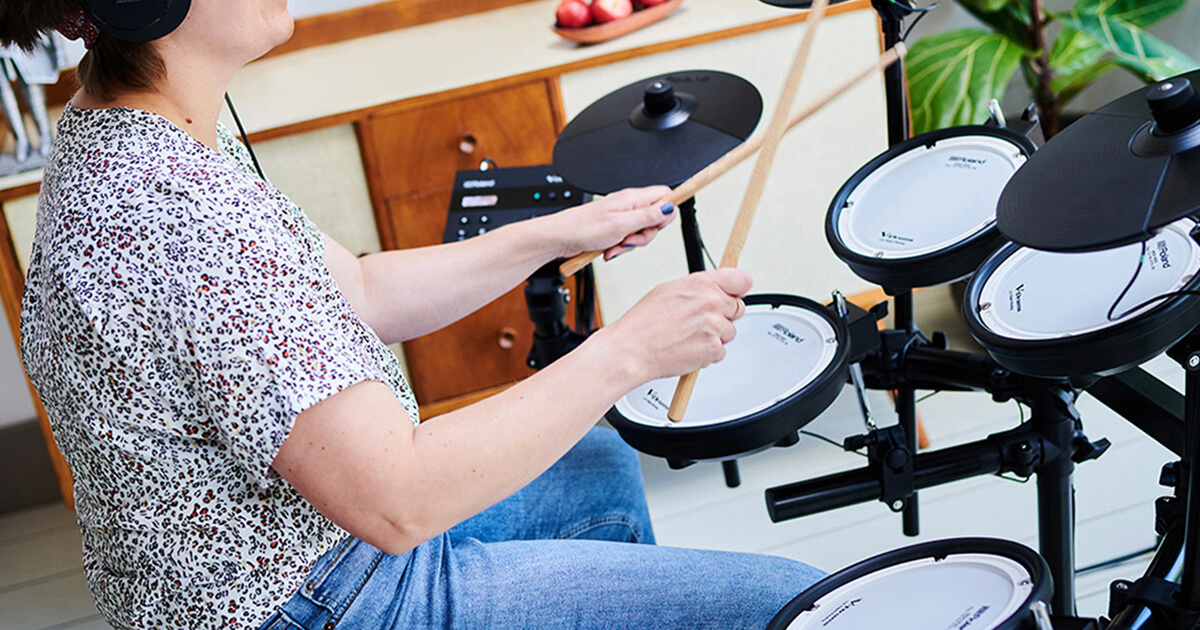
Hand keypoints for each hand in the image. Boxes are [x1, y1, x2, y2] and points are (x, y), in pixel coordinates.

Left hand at [548, 186, 675, 260]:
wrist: (561, 237)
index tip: (660, 223)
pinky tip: (609, 249)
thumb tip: (670, 207)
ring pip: (641, 232)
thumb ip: (648, 216)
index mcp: (633, 198)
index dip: (667, 211)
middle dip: (645, 235)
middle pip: (655, 219)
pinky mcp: (614, 229)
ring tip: (615, 246)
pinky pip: (627, 240)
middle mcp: (629, 206)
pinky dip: (620, 248)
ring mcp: (622, 218)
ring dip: (630, 244)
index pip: (664, 195)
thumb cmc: (584, 227)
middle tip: (630, 239)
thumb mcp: (622, 224)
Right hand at [596, 268, 752, 384]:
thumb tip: (718, 288)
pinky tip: (688, 348)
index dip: (738, 289)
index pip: (741, 280)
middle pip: (738, 308)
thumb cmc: (644, 322)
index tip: (735, 293)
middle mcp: (710, 303)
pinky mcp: (713, 349)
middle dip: (723, 315)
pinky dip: (707, 353)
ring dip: (715, 336)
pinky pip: (721, 351)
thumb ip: (700, 287)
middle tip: (699, 321)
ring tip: (689, 336)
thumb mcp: (669, 290)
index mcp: (701, 284)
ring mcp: (713, 327)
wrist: (632, 349)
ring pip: (729, 332)